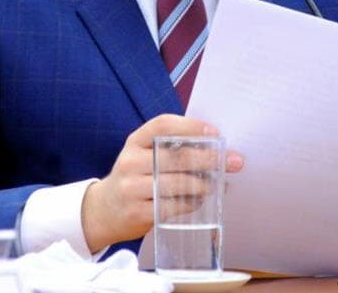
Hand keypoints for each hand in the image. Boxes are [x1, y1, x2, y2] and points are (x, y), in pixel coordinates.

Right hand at [80, 114, 243, 252]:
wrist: (103, 211)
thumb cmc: (134, 178)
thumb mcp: (142, 155)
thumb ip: (169, 148)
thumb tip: (214, 146)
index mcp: (135, 141)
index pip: (162, 125)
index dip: (191, 126)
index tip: (214, 132)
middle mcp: (131, 161)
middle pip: (176, 156)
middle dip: (210, 158)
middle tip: (234, 161)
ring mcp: (132, 188)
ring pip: (177, 184)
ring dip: (204, 184)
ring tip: (219, 184)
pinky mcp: (137, 212)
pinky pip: (173, 206)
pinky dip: (192, 203)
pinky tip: (200, 199)